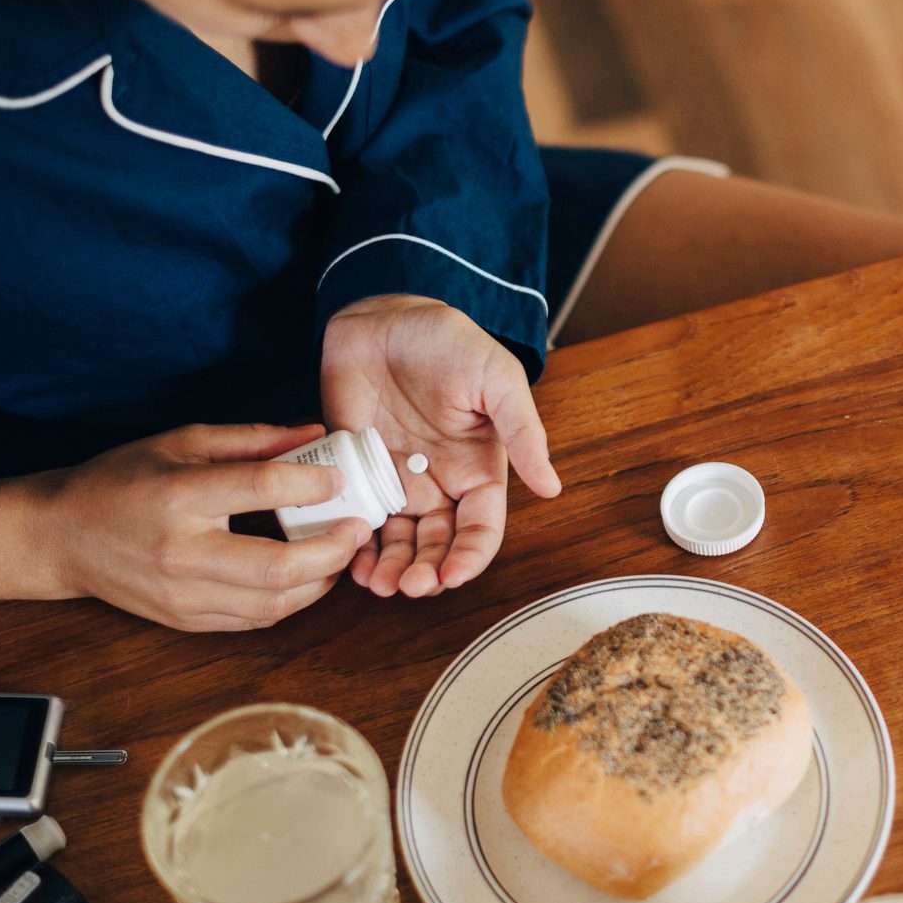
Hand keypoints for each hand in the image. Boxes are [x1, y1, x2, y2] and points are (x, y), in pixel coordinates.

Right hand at [37, 423, 371, 630]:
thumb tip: (315, 436)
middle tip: (357, 526)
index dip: (312, 483)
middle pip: (277, 566)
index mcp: (178, 496)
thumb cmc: (121, 480)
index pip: (260, 489)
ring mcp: (182, 595)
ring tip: (338, 551)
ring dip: (320, 579)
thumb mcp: (181, 442)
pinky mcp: (185, 620)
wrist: (60, 537)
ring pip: (273, 603)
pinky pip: (254, 619)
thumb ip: (252, 440)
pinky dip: (290, 600)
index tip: (340, 477)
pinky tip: (306, 576)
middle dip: (333, 549)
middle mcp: (181, 552)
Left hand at [321, 294, 560, 596]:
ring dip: (392, 570)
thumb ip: (523, 433)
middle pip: (439, 547)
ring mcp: (398, 481)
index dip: (469, 558)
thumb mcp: (496, 380)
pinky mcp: (360, 472)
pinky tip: (349, 558)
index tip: (451, 577)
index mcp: (478, 470)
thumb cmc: (448, 341)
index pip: (481, 529)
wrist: (383, 317)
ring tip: (378, 583)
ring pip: (400, 544)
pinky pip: (361, 520)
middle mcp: (440, 484)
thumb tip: (552, 487)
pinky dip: (356, 546)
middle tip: (408, 586)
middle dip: (426, 574)